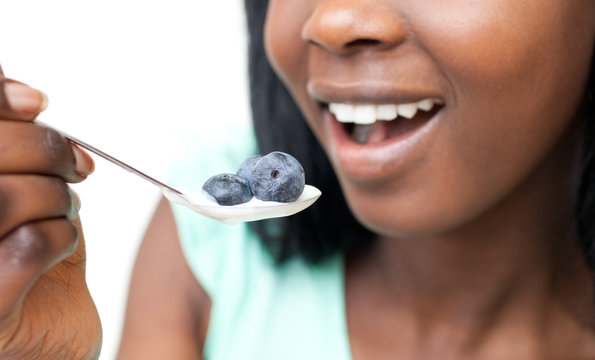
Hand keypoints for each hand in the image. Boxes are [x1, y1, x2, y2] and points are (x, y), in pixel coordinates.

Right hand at [0, 65, 100, 359]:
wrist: (52, 336)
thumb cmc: (35, 257)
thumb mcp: (28, 191)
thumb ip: (19, 146)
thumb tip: (25, 94)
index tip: (36, 102)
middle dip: (47, 150)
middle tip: (78, 167)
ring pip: (4, 198)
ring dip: (56, 197)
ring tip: (68, 210)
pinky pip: (27, 247)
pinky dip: (61, 236)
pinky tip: (62, 245)